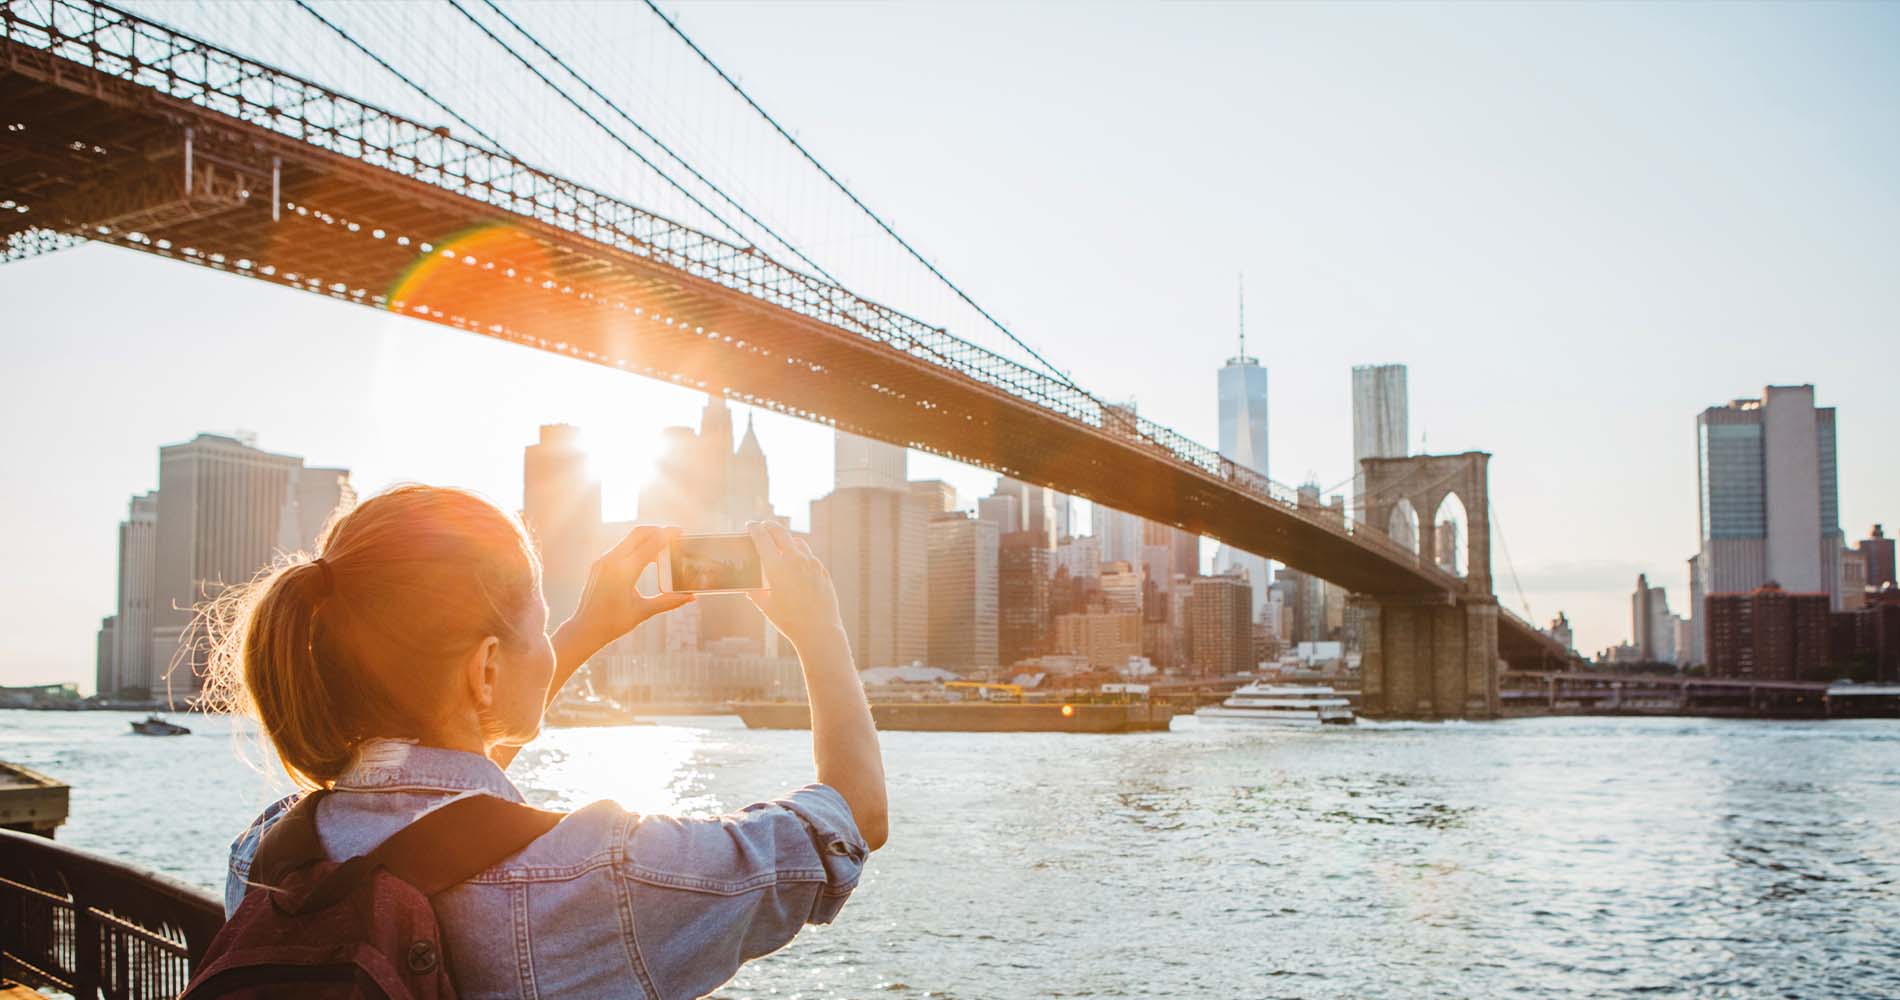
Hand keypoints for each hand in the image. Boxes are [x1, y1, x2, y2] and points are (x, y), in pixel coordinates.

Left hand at [563, 525, 693, 647]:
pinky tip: (646, 557)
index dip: (668, 535)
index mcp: (624, 571)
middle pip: (639, 533)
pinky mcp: (599, 564)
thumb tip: (691, 597)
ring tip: (663, 547)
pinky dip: (636, 547)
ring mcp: (603, 561)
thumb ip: (669, 601)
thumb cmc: (613, 623)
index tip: (681, 532)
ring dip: (647, 538)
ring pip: (629, 539)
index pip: (651, 544)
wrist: (585, 629)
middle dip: (658, 530)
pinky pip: (620, 548)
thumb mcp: (644, 611)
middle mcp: (611, 561)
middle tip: (675, 535)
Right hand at [745, 520, 844, 652]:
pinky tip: (796, 563)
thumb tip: (749, 587)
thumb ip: (756, 593)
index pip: (763, 538)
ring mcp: (812, 564)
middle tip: (763, 525)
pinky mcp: (822, 571)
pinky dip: (800, 554)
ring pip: (797, 542)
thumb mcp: (766, 606)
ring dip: (786, 539)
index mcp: (777, 567)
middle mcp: (795, 560)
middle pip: (781, 532)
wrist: (819, 630)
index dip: (754, 529)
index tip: (749, 525)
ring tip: (780, 543)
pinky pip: (809, 556)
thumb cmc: (789, 621)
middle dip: (770, 526)